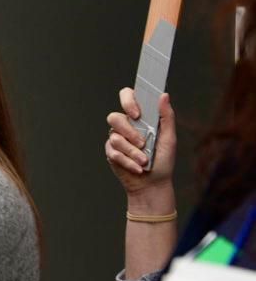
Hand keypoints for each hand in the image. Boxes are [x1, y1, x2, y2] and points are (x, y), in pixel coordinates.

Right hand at [105, 89, 175, 203]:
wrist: (153, 184)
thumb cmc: (163, 161)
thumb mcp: (169, 138)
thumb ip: (166, 116)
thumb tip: (164, 95)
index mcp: (140, 118)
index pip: (127, 97)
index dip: (127, 101)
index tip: (136, 114)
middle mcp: (126, 126)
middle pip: (115, 117)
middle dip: (129, 132)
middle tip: (143, 143)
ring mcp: (117, 138)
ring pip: (115, 137)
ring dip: (132, 151)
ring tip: (144, 161)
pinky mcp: (111, 152)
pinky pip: (113, 152)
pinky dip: (127, 161)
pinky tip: (137, 168)